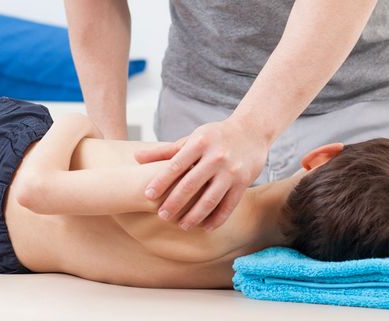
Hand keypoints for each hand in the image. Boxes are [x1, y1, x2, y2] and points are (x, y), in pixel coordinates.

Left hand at [135, 119, 268, 230]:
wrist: (252, 130)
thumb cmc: (216, 136)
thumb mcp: (192, 138)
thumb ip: (165, 151)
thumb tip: (136, 158)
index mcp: (200, 143)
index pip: (176, 164)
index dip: (161, 181)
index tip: (148, 195)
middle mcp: (216, 157)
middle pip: (191, 184)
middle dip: (175, 202)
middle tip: (162, 216)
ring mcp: (231, 171)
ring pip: (210, 198)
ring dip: (195, 215)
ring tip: (182, 226)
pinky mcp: (244, 182)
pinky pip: (229, 205)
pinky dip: (217, 218)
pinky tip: (205, 227)